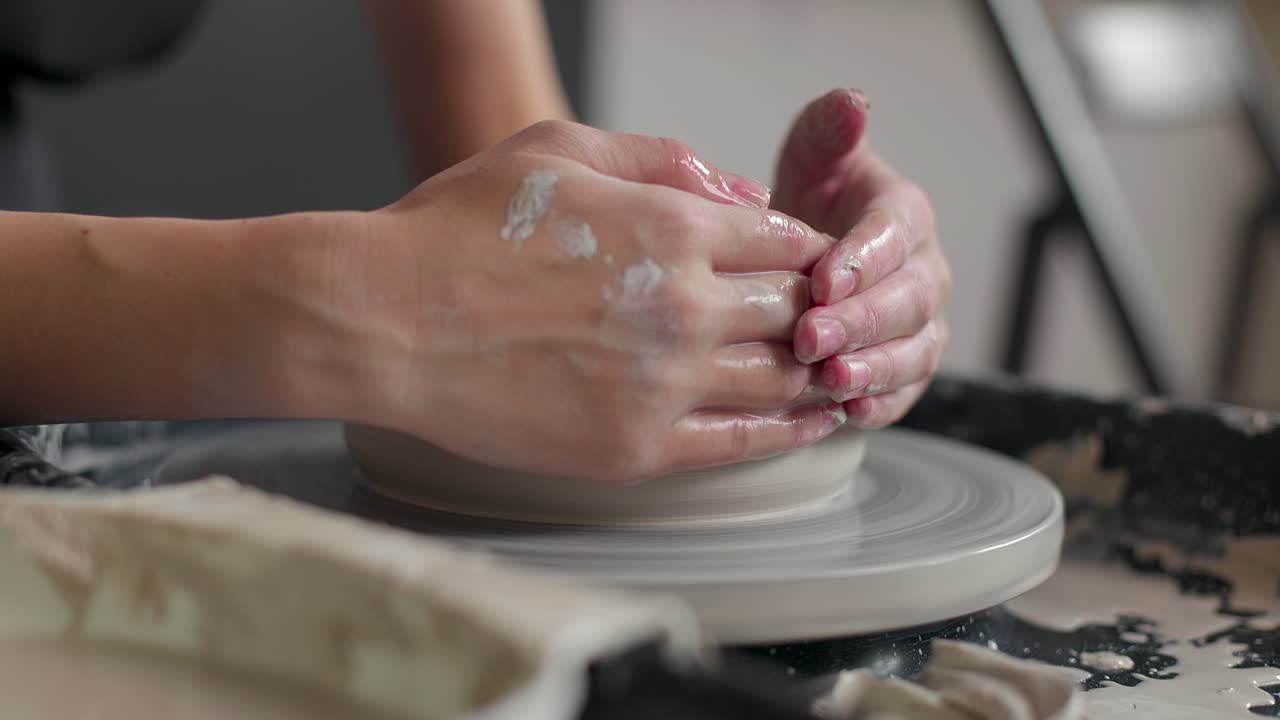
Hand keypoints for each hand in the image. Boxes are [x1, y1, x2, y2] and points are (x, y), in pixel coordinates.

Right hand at [341, 120, 847, 481]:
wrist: (383, 321)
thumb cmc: (456, 229)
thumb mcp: (558, 150)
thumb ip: (660, 160)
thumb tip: (741, 192)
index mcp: (672, 229)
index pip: (789, 241)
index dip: (807, 251)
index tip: (802, 264)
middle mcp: (684, 308)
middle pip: (798, 312)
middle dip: (815, 311)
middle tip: (816, 320)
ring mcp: (662, 385)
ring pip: (781, 380)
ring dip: (814, 373)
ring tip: (830, 373)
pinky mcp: (634, 448)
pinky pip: (740, 444)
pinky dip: (787, 433)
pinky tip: (808, 425)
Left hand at [771, 89, 950, 428]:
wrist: (808, 258)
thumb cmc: (810, 202)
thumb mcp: (813, 157)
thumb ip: (829, 129)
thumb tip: (852, 102)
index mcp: (903, 217)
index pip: (894, 235)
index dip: (863, 258)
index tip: (823, 279)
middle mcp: (923, 273)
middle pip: (906, 301)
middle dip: (860, 321)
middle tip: (810, 336)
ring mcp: (920, 326)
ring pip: (912, 352)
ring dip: (873, 369)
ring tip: (829, 380)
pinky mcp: (905, 371)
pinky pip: (903, 393)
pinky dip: (879, 406)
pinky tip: (844, 414)